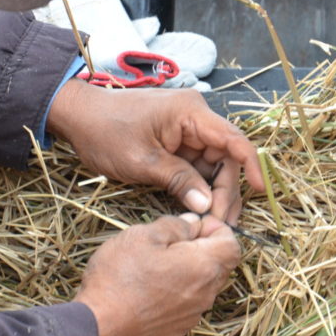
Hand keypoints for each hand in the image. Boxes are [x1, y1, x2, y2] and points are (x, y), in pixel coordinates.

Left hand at [46, 80, 264, 221]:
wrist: (77, 117)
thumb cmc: (106, 131)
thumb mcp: (142, 161)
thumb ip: (178, 180)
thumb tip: (207, 204)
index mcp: (191, 113)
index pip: (233, 139)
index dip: (250, 166)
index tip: (259, 191)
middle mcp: (195, 118)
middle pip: (226, 157)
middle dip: (226, 190)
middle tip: (220, 223)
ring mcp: (186, 130)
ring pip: (214, 165)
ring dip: (215, 192)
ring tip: (214, 222)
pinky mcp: (176, 142)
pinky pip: (198, 166)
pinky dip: (200, 187)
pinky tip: (201, 209)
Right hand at [74, 214, 239, 335]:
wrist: (99, 326)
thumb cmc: (121, 277)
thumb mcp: (144, 235)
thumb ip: (176, 225)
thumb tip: (193, 223)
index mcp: (204, 265)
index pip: (232, 243)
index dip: (216, 228)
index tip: (191, 225)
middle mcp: (206, 292)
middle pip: (220, 264)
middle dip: (203, 248)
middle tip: (171, 241)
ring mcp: (192, 314)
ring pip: (204, 284)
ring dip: (190, 269)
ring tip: (157, 263)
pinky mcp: (178, 327)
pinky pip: (189, 302)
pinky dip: (178, 290)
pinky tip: (151, 286)